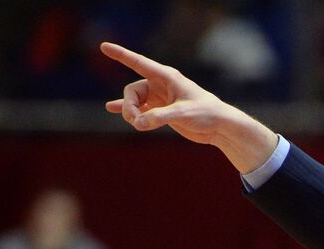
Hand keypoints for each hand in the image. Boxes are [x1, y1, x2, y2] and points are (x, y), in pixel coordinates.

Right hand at [100, 42, 277, 173]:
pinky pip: (139, 109)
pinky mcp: (161, 111)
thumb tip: (139, 123)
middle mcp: (160, 85)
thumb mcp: (183, 114)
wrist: (219, 127)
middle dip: (129, 107)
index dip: (121, 55)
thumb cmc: (206, 114)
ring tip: (138, 125)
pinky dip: (128, 110)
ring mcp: (159, 98)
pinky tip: (111, 108)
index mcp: (166, 77)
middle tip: (137, 122)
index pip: (138, 63)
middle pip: (132, 92)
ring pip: (134, 103)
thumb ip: (160, 117)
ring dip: (131, 114)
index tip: (104, 46)